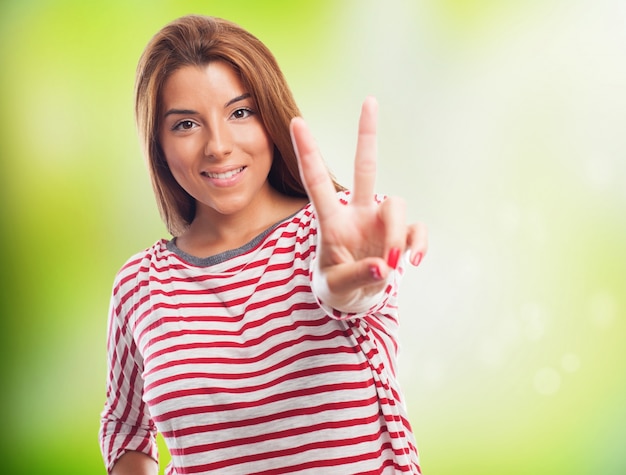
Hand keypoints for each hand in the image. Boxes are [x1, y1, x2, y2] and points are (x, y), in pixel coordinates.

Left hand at [289, 97, 427, 310]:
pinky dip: (418, 244)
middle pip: (365, 168)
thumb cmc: (335, 287)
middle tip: (369, 100)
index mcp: (331, 221)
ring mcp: (380, 222)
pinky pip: (417, 230)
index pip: (317, 182)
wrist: (354, 299)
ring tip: (388, 264)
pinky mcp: (401, 236)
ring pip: (397, 205)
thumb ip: (355, 277)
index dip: (309, 152)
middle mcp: (357, 213)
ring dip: (396, 235)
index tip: (297, 121)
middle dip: (367, 135)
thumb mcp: (335, 287)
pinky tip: (414, 261)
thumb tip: (383, 266)